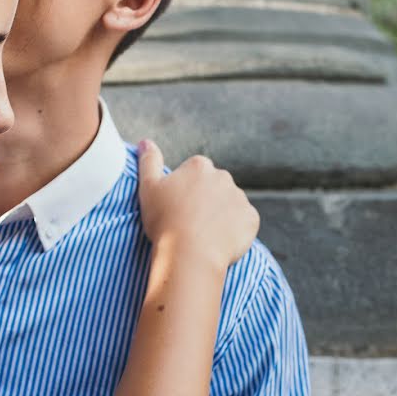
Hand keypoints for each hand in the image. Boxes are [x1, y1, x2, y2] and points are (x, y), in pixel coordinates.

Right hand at [137, 140, 259, 271]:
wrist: (189, 254)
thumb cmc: (164, 221)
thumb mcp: (148, 188)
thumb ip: (149, 161)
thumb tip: (145, 141)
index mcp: (199, 166)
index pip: (195, 173)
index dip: (185, 191)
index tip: (177, 208)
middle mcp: (223, 176)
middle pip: (214, 187)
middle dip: (205, 200)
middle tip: (189, 222)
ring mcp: (240, 197)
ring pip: (229, 205)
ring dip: (220, 215)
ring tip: (203, 235)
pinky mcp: (251, 218)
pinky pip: (243, 222)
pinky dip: (234, 230)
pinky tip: (218, 241)